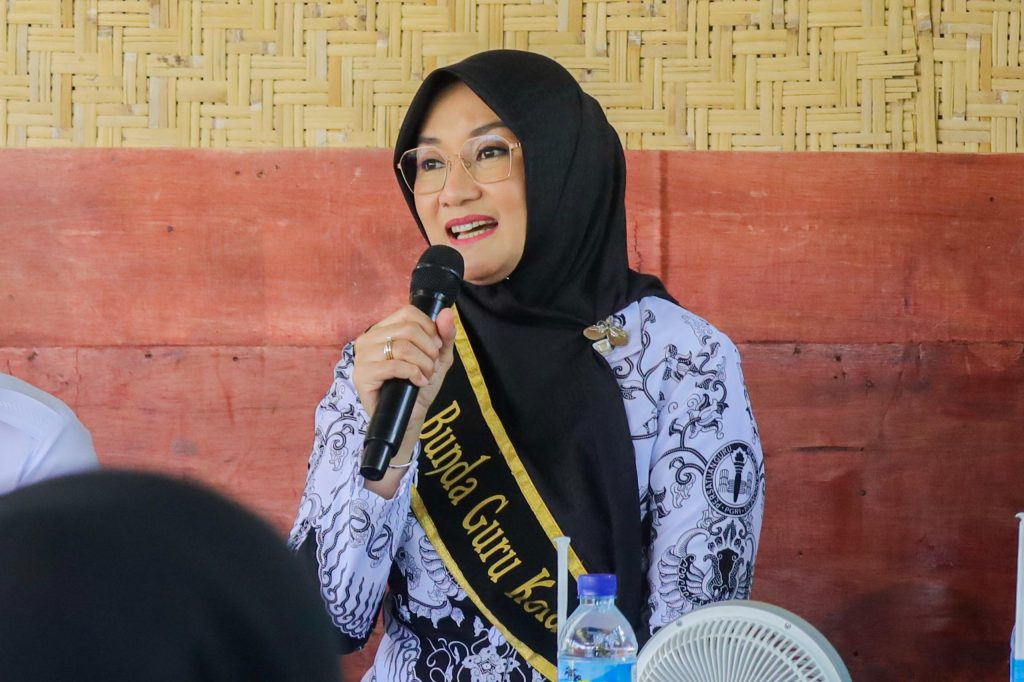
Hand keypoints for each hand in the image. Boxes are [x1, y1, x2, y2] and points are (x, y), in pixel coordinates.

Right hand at [353, 306, 456, 439]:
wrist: (410, 416)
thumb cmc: (420, 384)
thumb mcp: (438, 357)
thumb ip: (444, 335)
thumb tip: (447, 312)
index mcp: (383, 329)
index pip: (408, 313)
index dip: (429, 329)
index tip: (436, 348)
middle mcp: (368, 339)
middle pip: (407, 329)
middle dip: (428, 350)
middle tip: (432, 366)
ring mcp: (362, 357)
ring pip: (402, 347)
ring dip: (423, 364)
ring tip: (425, 376)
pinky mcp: (362, 375)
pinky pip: (394, 366)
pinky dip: (413, 373)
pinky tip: (418, 382)